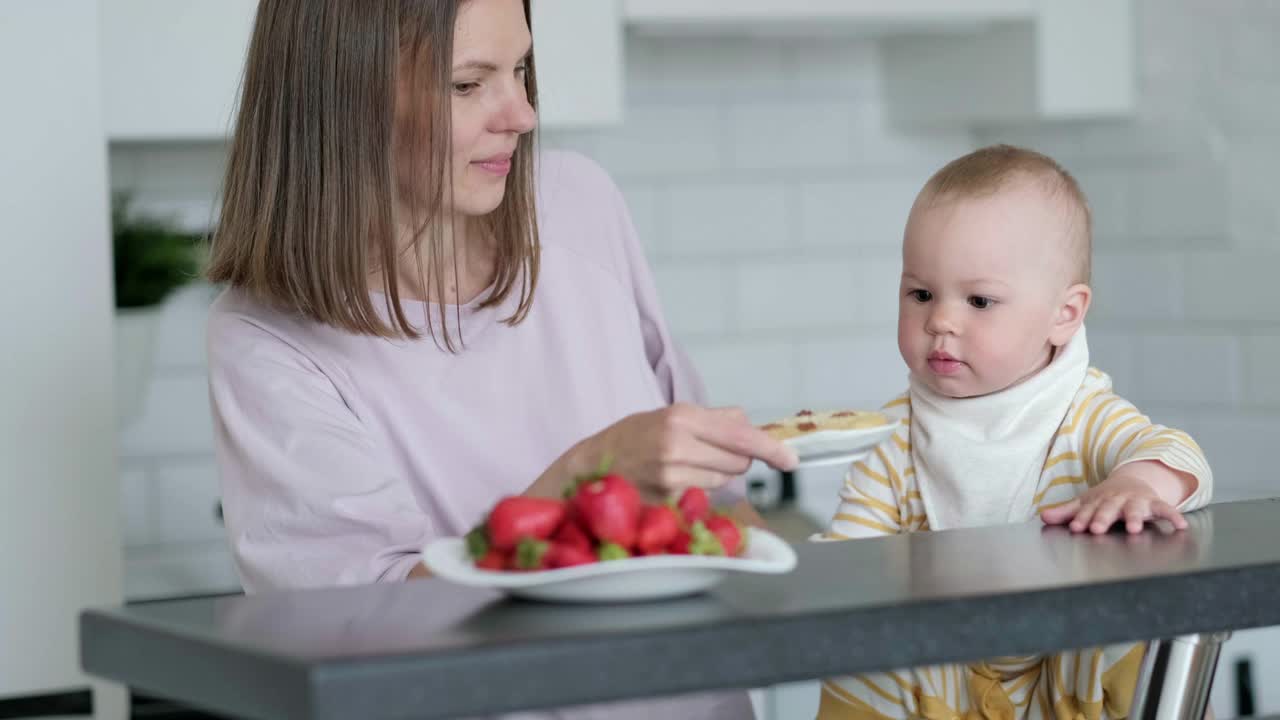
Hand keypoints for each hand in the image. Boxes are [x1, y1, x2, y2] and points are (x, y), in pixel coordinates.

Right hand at [578, 403, 797, 498]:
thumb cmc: (632, 437)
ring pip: (723, 481)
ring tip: (686, 466)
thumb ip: (713, 419)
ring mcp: (671, 475)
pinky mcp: (666, 499)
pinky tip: (676, 482)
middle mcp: (677, 445)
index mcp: (681, 416)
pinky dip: (699, 490)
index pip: (741, 435)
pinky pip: (704, 496)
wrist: (588, 465)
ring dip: (717, 476)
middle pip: (738, 461)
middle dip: (736, 460)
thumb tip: (750, 424)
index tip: (790, 459)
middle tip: (710, 454)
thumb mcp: (669, 414)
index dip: (770, 448)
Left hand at [1040, 467, 1187, 534]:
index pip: (1087, 511)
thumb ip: (1067, 512)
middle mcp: (1116, 501)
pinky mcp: (1154, 503)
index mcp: (1098, 501)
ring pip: (1135, 510)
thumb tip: (1043, 516)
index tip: (1076, 528)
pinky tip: (1181, 526)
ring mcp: (1136, 501)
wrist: (1132, 481)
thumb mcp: (1086, 503)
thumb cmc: (1105, 498)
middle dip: (1103, 518)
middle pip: (1108, 510)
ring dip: (1135, 518)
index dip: (1081, 519)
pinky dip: (1174, 516)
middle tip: (1097, 528)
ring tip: (1134, 528)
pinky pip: (1166, 509)